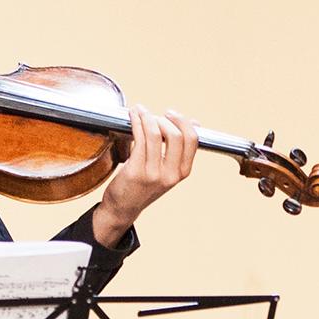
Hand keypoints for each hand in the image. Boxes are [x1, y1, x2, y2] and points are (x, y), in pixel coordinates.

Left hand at [89, 104, 197, 242]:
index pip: (192, 140)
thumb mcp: (168, 169)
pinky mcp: (136, 172)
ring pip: (155, 134)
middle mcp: (171, 174)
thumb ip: (180, 148)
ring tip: (140, 112)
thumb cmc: (144, 184)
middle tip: (152, 115)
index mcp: (183, 172)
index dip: (182, 122)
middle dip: (163, 119)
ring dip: (147, 117)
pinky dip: (136, 123)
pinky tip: (133, 118)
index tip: (171, 114)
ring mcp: (154, 174)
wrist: (124, 207)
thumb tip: (194, 123)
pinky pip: (139, 139)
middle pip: (175, 135)